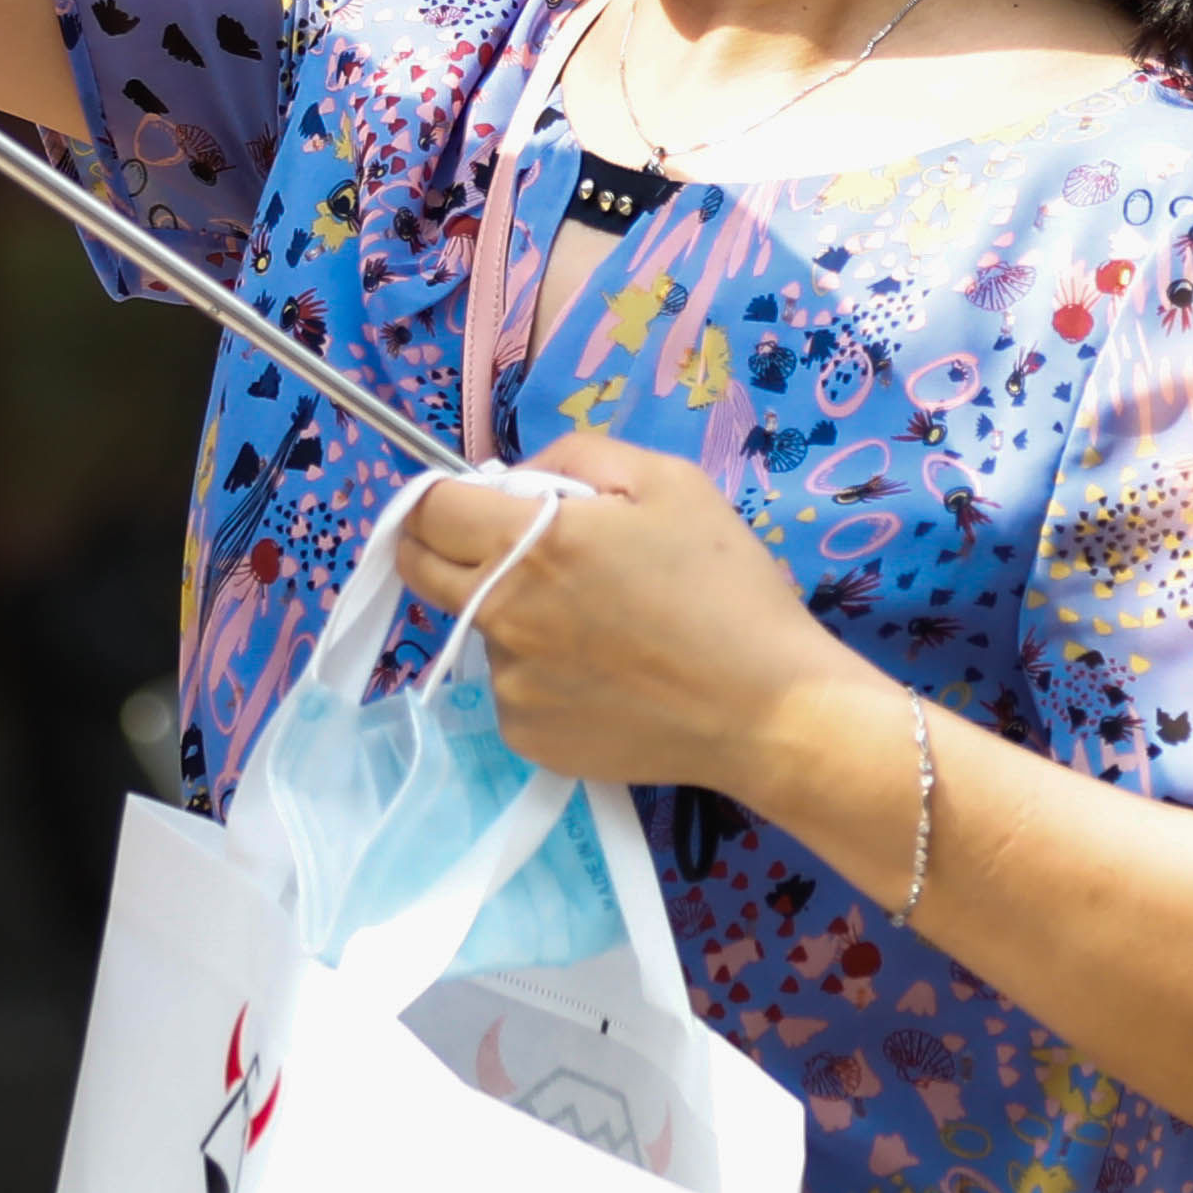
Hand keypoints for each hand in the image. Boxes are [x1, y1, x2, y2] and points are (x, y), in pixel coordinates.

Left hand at [389, 437, 877, 809]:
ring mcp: (510, 684)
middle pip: (425, 571)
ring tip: (601, 625)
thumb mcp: (669, 482)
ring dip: (514, 613)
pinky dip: (543, 673)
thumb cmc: (726, 586)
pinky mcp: (527, 736)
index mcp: (531, 544)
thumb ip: (579, 456)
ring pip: (480, 629)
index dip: (441, 496)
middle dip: (447, 547)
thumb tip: (518, 477)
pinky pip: (514, 687)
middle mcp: (503, 615)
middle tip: (507, 547)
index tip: (469, 501)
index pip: (428, 510)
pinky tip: (607, 675)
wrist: (767, 710)